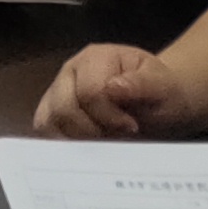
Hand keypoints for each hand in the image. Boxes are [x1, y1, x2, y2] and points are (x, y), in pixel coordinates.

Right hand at [33, 41, 204, 140]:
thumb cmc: (160, 91)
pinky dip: (61, 145)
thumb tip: (112, 88)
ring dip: (75, 140)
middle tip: (117, 138)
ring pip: (48, 121)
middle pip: (63, 109)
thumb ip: (141, 84)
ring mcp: (57, 92)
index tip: (132, 127)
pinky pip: (44, 131)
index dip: (110, 117)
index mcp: (96, 57)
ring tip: (103, 143)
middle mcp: (70, 72)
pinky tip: (85, 151)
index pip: (89, 92)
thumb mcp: (162, 85)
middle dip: (92, 132)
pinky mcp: (52, 113)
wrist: (158, 100)